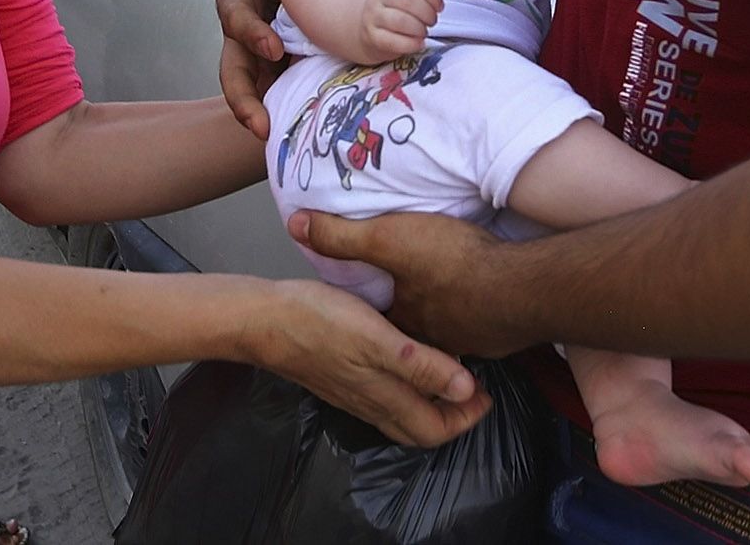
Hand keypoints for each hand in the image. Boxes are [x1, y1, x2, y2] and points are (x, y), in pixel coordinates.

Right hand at [217, 0, 282, 138]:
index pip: (235, 19)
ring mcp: (260, 52)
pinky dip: (285, 106)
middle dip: (243, 100)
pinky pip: (279, 87)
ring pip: (253, 86)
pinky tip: (301, 125)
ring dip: (259, 113)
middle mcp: (243, 31)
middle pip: (234, 69)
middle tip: (260, 124)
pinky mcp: (280, 64)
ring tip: (272, 135)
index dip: (251, 34)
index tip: (272, 48)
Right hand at [250, 278, 491, 445]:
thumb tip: (466, 390)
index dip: (465, 419)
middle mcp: (370, 402)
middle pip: (419, 426)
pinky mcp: (340, 374)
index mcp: (384, 397)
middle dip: (452, 414)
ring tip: (448, 369)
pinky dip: (406, 384)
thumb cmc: (320, 323)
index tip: (486, 394)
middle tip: (474, 386)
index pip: (434, 430)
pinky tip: (407, 354)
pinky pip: (382, 392)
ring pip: (400, 410)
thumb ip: (421, 365)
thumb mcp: (378, 340)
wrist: (263, 319)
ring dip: (429, 398)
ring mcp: (353, 390)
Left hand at [289, 209, 527, 357]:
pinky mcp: (502, 334)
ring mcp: (471, 340)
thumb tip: (297, 226)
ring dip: (447, 314)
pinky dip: (480, 310)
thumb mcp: (389, 240)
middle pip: (414, 328)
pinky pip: (483, 324)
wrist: (522, 287)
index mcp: (402, 321)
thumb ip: (343, 236)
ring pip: (450, 330)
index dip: (372, 307)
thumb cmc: (454, 264)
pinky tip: (486, 293)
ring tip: (449, 292)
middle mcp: (433, 339)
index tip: (369, 294)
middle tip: (412, 293)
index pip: (379, 320)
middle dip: (411, 314)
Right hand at [360, 0, 442, 61]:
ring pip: (400, 20)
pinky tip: (418, 44)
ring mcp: (374, 16)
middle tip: (433, 21)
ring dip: (419, 28)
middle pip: (408, 0)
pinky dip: (411, 44)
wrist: (363, 26)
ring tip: (424, 32)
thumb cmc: (392, 11)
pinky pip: (392, 41)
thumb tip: (439, 5)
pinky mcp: (372, 36)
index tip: (440, 7)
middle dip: (427, 13)